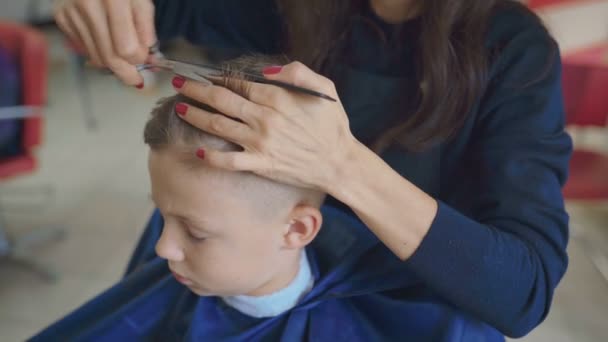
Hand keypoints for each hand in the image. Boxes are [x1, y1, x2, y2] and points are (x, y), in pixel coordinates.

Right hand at [53, 0, 155, 85]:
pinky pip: (83, 46)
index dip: (138, 59)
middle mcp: (86, 5)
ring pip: (95, 56)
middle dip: (125, 72)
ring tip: (125, 58)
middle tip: (136, 79)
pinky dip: (98, 50)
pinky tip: (107, 40)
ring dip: (112, 63)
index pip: (124, 47)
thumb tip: (148, 53)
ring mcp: (70, 12)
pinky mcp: (61, 16)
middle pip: (108, 57)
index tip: (146, 61)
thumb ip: (145, 24)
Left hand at [173, 62, 357, 191]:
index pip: (239, 83)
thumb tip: (267, 71)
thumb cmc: (332, 126)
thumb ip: (298, 73)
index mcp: (278, 98)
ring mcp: (260, 142)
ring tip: (179, 109)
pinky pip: (229, 160)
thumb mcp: (325, 89)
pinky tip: (199, 151)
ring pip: (218, 126)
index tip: (207, 75)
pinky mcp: (260, 164)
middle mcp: (264, 119)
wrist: (338, 163)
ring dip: (195, 115)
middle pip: (221, 100)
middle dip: (196, 90)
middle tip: (180, 84)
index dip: (219, 77)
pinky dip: (212, 157)